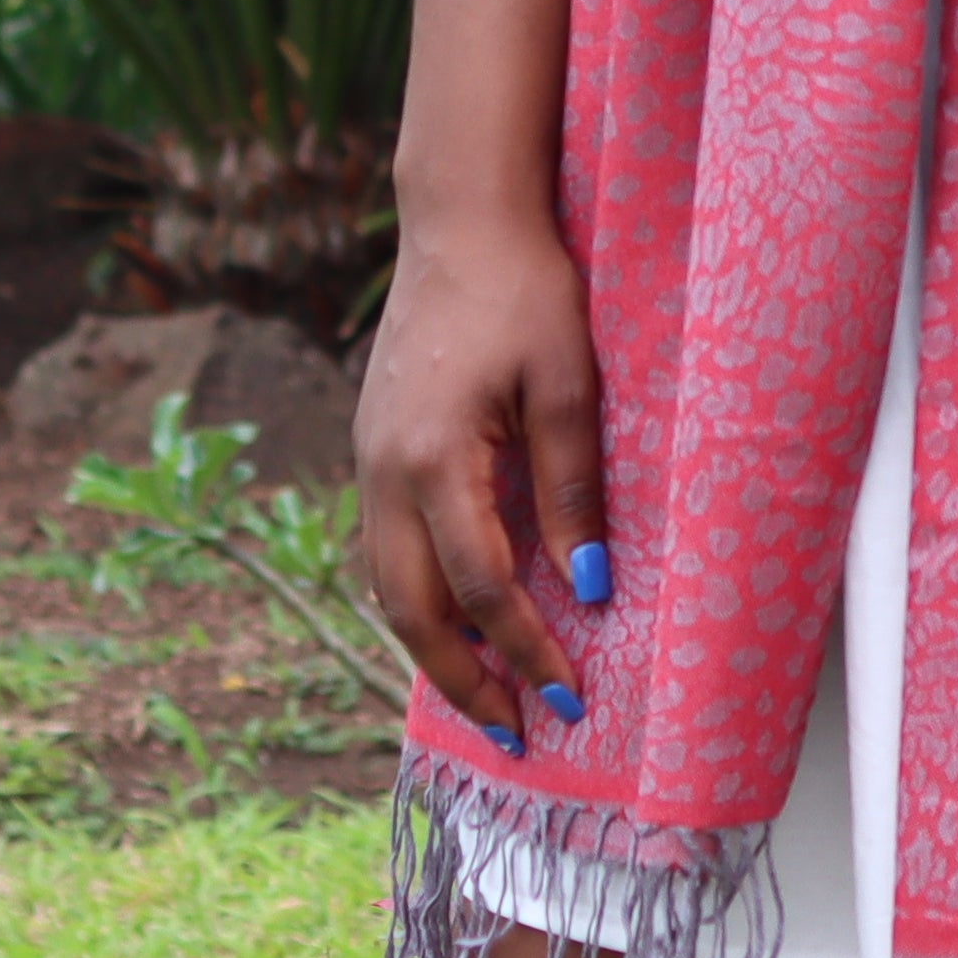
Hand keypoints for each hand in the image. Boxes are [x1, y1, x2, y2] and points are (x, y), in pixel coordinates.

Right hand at [352, 200, 607, 751]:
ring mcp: (369, 460)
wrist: (461, 222)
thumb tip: (588, 583)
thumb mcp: (567, 385)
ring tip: (483, 696)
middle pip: (413, 611)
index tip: (566, 696)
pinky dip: (416, 598)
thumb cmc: (525, 292)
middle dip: (464, 681)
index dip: (524, 650)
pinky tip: (453, 618)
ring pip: (387, 587)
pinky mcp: (372, 447)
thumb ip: (572, 489)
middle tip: (515, 735)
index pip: (481, 589)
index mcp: (436, 460)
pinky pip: (384, 548)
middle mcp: (385, 473)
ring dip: (432, 650)